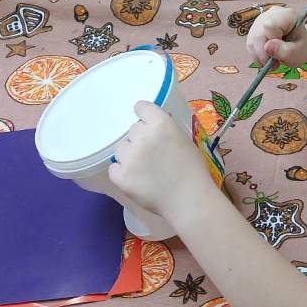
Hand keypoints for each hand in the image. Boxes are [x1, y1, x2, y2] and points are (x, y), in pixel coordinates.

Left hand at [109, 101, 215, 216]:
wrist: (189, 199)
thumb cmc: (193, 170)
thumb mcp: (184, 139)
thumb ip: (166, 129)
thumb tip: (153, 127)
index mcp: (161, 123)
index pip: (141, 107)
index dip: (144, 114)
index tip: (145, 121)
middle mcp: (142, 136)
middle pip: (132, 130)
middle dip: (140, 139)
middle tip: (152, 154)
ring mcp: (129, 157)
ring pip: (121, 148)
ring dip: (130, 155)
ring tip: (144, 168)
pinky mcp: (120, 176)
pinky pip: (114, 168)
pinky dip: (122, 172)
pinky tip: (136, 179)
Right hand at [246, 6, 306, 66]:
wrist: (299, 46)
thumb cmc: (301, 47)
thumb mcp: (299, 52)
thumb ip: (286, 50)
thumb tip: (267, 47)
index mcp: (286, 15)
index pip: (270, 26)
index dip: (272, 42)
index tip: (282, 51)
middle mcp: (271, 14)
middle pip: (258, 34)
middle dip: (264, 54)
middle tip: (275, 65)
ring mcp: (260, 20)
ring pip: (252, 41)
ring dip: (260, 57)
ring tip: (273, 63)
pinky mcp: (254, 29)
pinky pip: (250, 45)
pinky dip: (256, 56)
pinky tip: (267, 59)